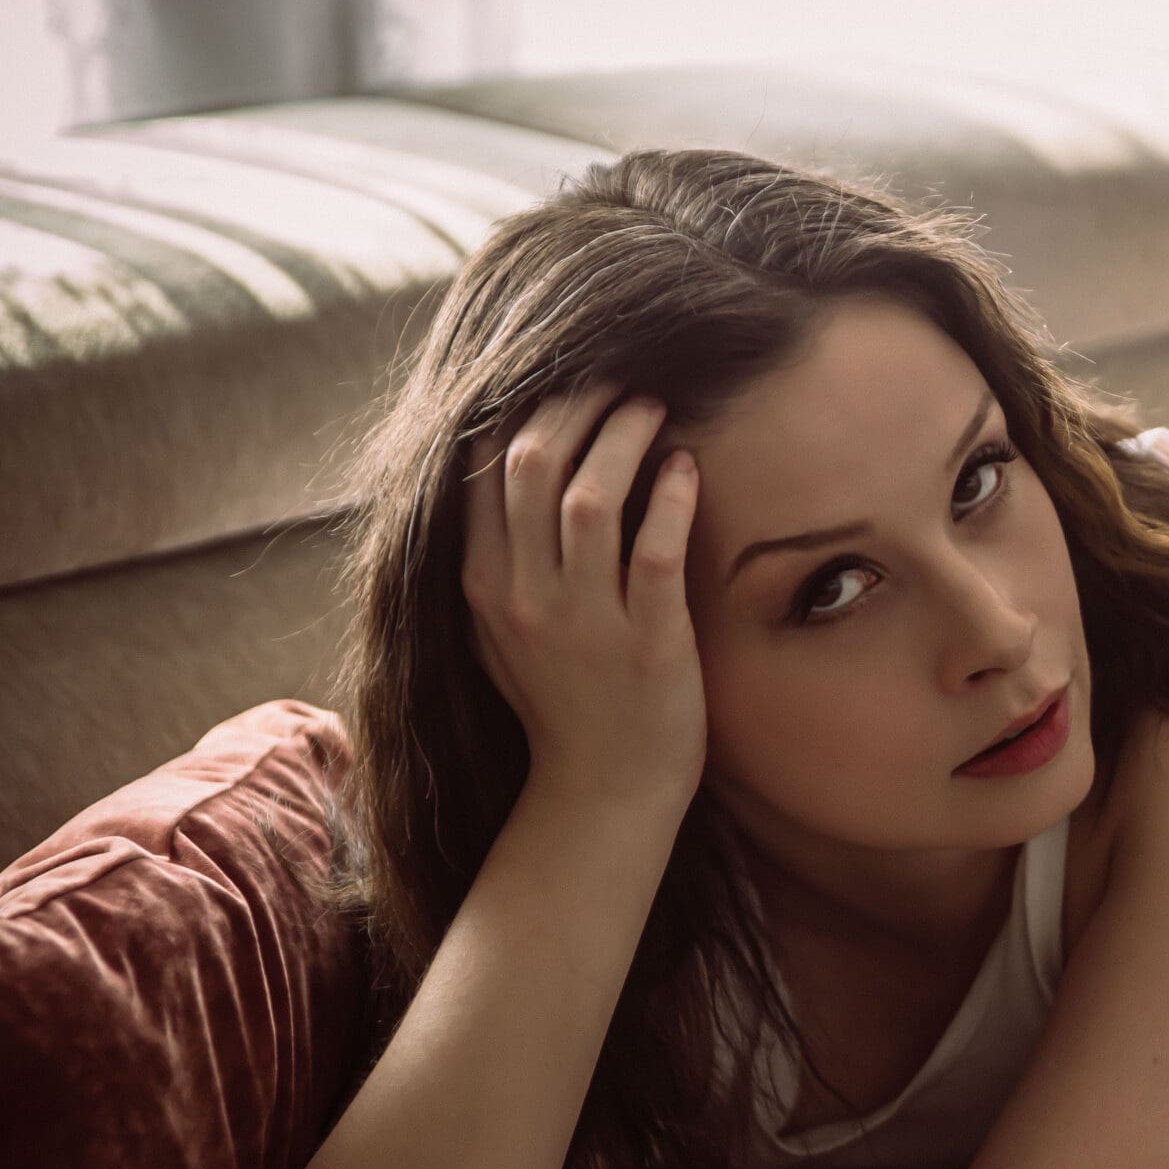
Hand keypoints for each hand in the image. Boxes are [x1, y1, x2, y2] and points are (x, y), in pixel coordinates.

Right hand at [462, 380, 708, 812]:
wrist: (604, 790)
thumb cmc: (562, 702)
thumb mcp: (501, 631)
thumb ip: (496, 559)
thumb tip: (498, 471)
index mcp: (483, 584)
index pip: (484, 470)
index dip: (523, 409)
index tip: (561, 378)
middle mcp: (525, 596)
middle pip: (533, 465)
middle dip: (575, 406)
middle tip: (616, 378)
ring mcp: (584, 620)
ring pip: (590, 498)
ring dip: (623, 438)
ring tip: (652, 406)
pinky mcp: (647, 641)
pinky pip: (654, 551)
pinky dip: (670, 499)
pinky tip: (685, 467)